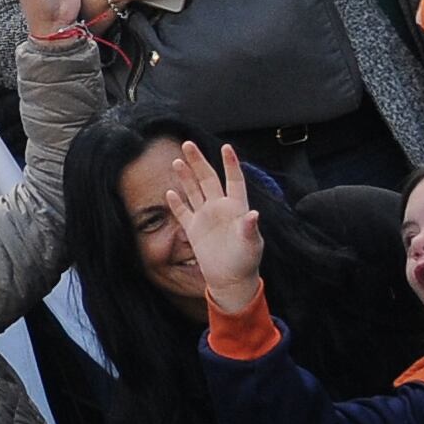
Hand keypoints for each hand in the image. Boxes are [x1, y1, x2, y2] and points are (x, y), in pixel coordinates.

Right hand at [168, 141, 268, 315]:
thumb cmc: (246, 261)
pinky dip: (176, 202)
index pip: (233, 180)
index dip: (230, 164)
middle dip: (198, 161)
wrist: (231, 279)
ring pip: (194, 191)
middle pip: (208, 179)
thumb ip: (250, 228)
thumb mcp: (252, 244)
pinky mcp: (193, 229)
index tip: (226, 147)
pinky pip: (183, 212)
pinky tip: (170, 191)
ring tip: (177, 161)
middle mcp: (220, 208)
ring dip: (186, 176)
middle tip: (188, 144)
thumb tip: (254, 214)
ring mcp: (205, 217)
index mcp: (237, 207)